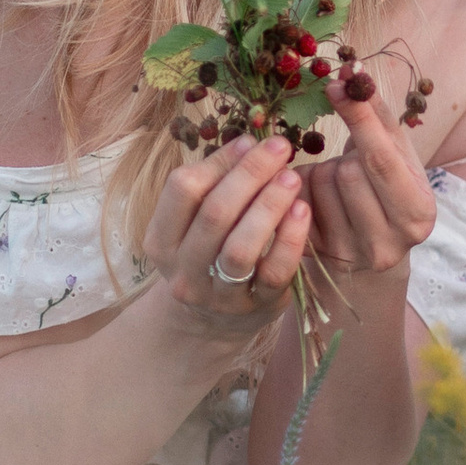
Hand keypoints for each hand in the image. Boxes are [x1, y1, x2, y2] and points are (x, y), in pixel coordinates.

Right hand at [142, 131, 311, 325]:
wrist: (210, 323)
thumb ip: (215, 185)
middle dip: (250, 175)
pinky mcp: (255, 307)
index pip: (182, 189)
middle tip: (280, 148)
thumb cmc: (207, 255)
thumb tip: (247, 143)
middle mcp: (184, 269)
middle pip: (214, 214)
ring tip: (292, 177)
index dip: (217, 161)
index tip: (249, 141)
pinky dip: (290, 239)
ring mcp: (218, 294)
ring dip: (269, 206)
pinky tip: (303, 211)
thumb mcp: (195, 224)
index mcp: (162, 240)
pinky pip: (274, 272)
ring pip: (241, 248)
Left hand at [298, 82, 438, 298]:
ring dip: (322, 172)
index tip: (335, 84)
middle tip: (352, 163)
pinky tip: (317, 198)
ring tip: (338, 183)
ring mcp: (349, 254)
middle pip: (346, 172)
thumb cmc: (386, 192)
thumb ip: (377, 114)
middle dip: (343, 157)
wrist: (370, 252)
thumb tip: (352, 68)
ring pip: (319, 186)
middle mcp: (387, 242)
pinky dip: (302, 188)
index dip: (358, 118)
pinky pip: (295, 203)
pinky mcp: (316, 256)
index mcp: (417, 213)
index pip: (380, 159)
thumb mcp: (396, 156)